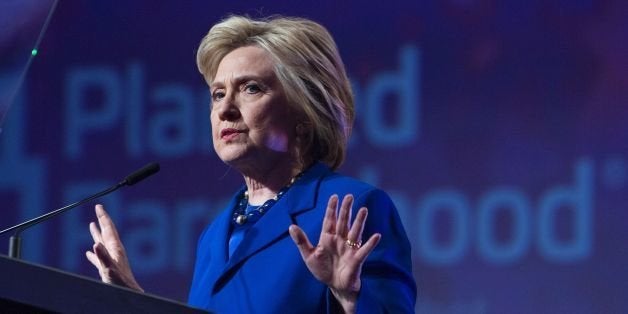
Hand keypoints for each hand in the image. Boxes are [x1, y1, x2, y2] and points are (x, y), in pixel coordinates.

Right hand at [85, 204, 142, 291]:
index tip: (99, 206)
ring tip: (92, 225)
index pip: (108, 228)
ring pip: (102, 243)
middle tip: (98, 209)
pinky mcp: (108, 269)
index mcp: (115, 248)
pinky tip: (88, 253)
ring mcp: (111, 260)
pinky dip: (93, 253)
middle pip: (106, 232)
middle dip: (102, 220)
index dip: (103, 217)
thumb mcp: (109, 269)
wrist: (128, 294)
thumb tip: (94, 245)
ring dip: (97, 233)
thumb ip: (102, 257)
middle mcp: (114, 251)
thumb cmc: (120, 283)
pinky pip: (99, 258)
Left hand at [289, 194, 380, 313]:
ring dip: (359, 221)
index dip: (332, 209)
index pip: (330, 220)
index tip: (335, 196)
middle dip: (346, 210)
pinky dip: (370, 244)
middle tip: (350, 196)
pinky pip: (364, 250)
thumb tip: (291, 226)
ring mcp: (349, 249)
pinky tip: (376, 236)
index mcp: (328, 238)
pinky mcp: (357, 259)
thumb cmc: (322, 270)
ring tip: (364, 210)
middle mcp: (340, 240)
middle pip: (343, 222)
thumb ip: (301, 241)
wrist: (334, 286)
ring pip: (355, 232)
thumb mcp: (309, 256)